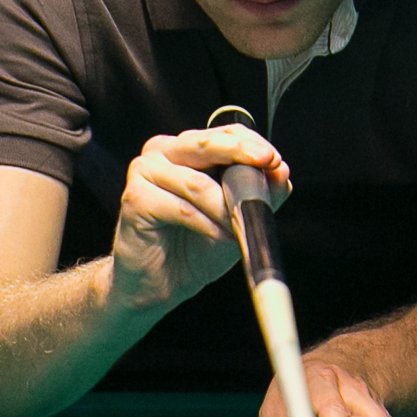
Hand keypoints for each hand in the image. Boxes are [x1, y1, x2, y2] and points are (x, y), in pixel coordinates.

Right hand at [107, 124, 290, 314]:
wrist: (159, 282)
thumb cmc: (195, 246)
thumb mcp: (237, 218)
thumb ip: (259, 194)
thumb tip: (281, 172)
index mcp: (187, 149)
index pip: (225, 133)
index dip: (251, 143)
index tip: (274, 159)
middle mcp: (163, 152)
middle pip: (207, 144)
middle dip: (241, 155)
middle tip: (266, 164)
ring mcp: (145, 172)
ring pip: (197, 183)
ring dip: (225, 208)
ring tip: (238, 228)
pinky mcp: (135, 198)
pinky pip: (182, 208)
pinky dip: (206, 225)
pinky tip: (217, 235)